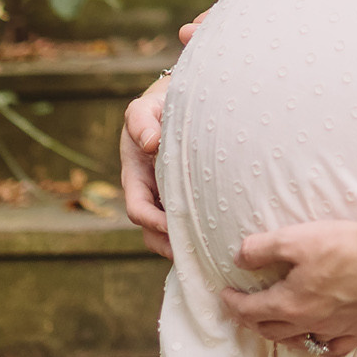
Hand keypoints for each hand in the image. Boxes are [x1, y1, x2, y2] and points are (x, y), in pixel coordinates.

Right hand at [118, 18, 203, 257]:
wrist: (177, 103)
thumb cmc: (159, 105)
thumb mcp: (145, 108)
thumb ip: (141, 121)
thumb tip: (149, 143)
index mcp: (134, 175)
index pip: (137, 209)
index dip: (153, 222)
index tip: (175, 226)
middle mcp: (149, 191)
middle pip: (152, 232)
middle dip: (169, 245)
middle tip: (197, 254)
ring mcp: (166, 197)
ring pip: (169, 232)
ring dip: (185, 245)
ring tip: (211, 253)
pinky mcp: (186, 197)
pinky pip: (189, 221)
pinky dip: (199, 232)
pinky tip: (221, 238)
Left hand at [220, 210, 356, 356]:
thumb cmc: (345, 245)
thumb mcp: (295, 238)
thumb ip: (261, 249)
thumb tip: (239, 258)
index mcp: (289, 304)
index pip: (250, 310)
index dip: (233, 303)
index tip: (224, 295)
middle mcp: (309, 323)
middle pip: (271, 329)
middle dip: (251, 320)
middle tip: (243, 309)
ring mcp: (336, 330)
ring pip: (299, 342)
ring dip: (280, 334)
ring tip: (274, 324)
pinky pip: (333, 347)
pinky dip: (320, 344)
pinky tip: (318, 337)